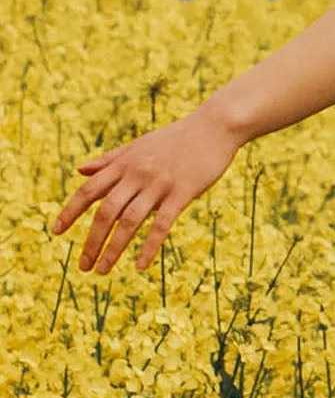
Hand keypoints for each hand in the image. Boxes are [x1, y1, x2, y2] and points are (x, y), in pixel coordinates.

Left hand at [50, 108, 242, 273]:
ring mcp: (159, 184)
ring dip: (113, 249)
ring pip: (129, 222)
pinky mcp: (182, 193)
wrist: (214, 127)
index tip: (56, 231)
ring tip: (102, 270)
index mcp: (124, 164)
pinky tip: (140, 266)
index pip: (89, 191)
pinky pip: (161, 225)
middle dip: (92, 241)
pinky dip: (149, 247)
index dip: (70, 212)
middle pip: (106, 212)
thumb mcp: (138, 146)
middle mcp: (137, 175)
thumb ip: (109, 160)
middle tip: (83, 266)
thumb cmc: (177, 138)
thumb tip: (80, 171)